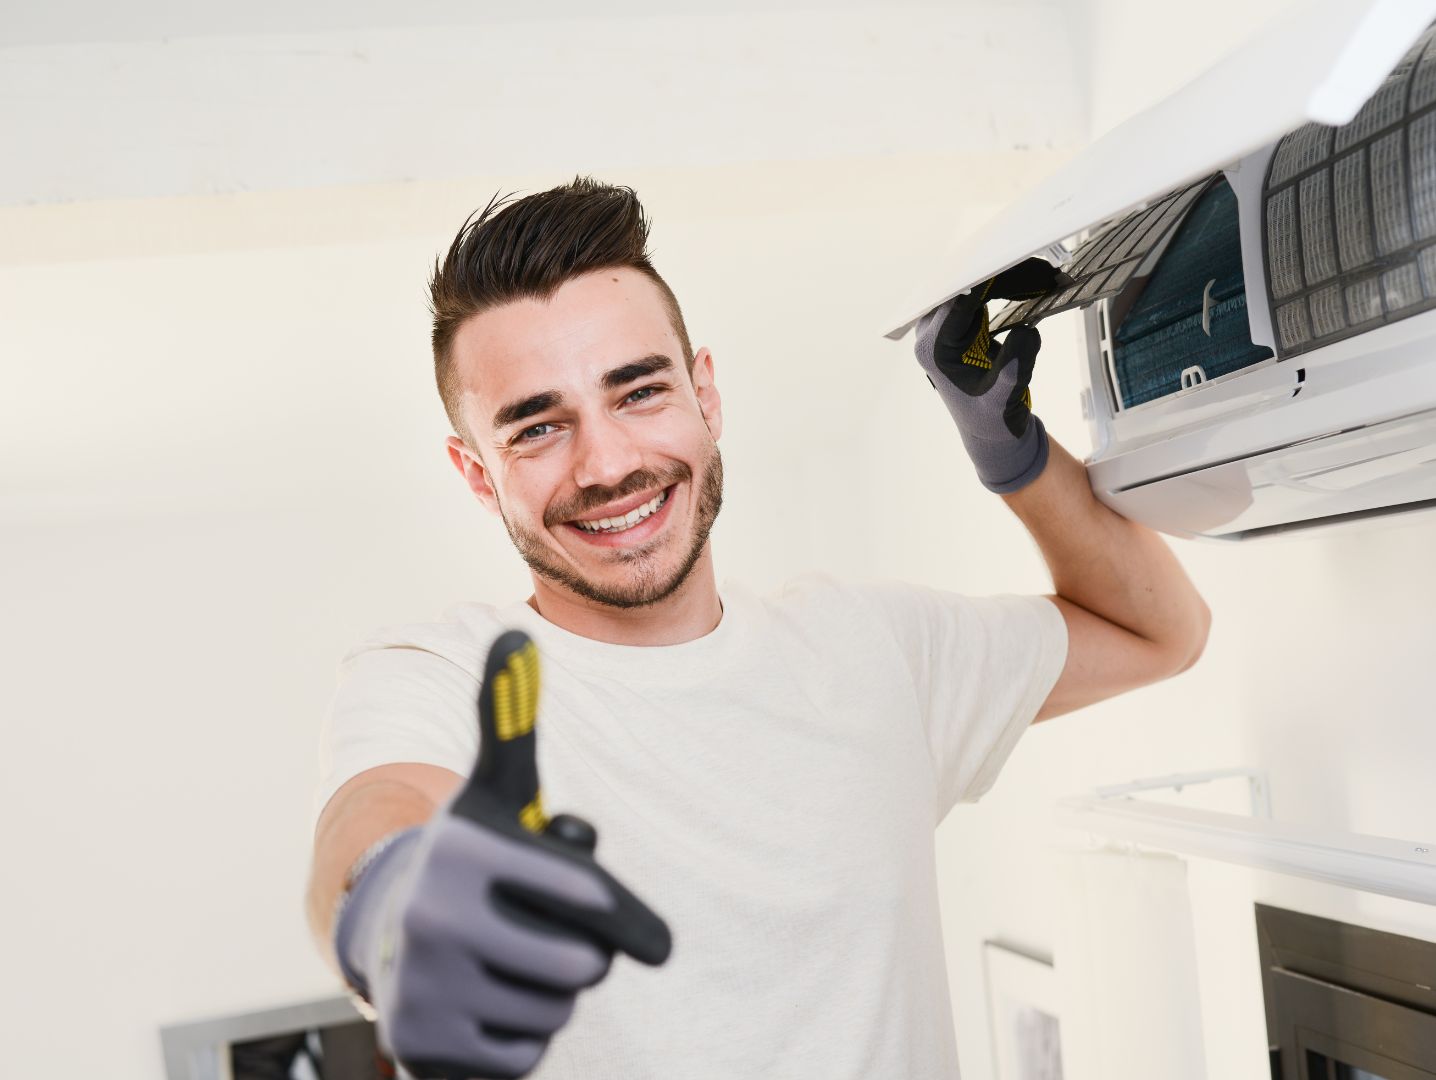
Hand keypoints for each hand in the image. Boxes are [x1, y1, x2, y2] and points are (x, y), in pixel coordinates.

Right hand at [337, 631, 671, 1078]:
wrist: (387, 932)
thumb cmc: (472, 858)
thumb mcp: (496, 790)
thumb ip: (513, 718)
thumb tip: (516, 632)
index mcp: (466, 852)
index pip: (593, 902)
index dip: (624, 918)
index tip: (640, 931)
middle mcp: (436, 921)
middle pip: (584, 964)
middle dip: (581, 951)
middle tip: (544, 931)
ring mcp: (425, 992)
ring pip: (557, 1013)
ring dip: (549, 992)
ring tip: (508, 959)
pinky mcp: (425, 1051)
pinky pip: (526, 1056)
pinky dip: (521, 1036)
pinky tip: (487, 1001)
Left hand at [913, 257, 1067, 493]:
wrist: (992, 434)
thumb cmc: (993, 419)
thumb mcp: (1005, 396)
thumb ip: (1013, 365)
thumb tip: (1026, 331)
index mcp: (934, 349)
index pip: (959, 302)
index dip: (990, 280)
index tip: (1021, 265)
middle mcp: (932, 334)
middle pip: (967, 289)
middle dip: (1005, 275)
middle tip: (1045, 270)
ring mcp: (945, 328)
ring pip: (977, 289)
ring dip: (1011, 279)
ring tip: (1048, 275)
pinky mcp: (962, 327)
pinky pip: (983, 296)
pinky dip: (1009, 289)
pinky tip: (1037, 284)